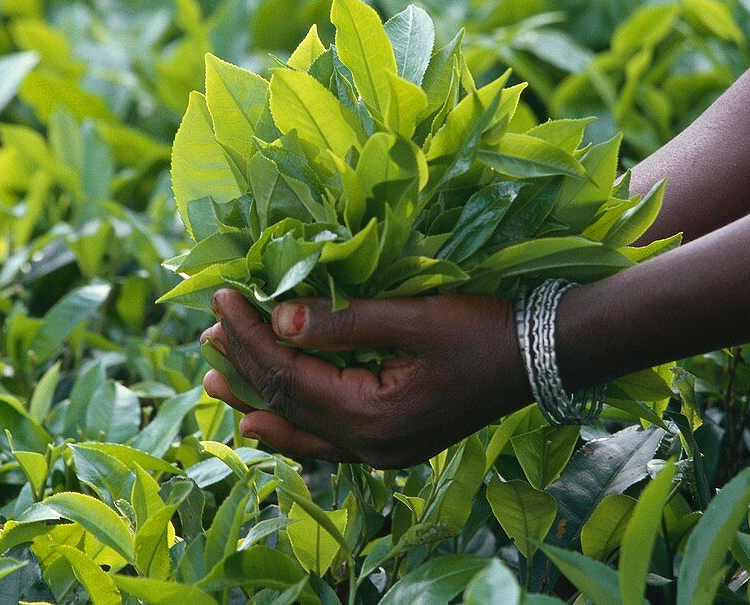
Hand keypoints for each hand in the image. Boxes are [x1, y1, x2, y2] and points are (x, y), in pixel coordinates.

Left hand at [201, 289, 532, 467]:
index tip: (220, 298)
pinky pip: (329, 441)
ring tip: (217, 384)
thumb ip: (344, 321)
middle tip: (206, 337)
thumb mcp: (414, 318)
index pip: (289, 375)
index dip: (249, 337)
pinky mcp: (395, 444)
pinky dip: (295, 426)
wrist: (543, 358)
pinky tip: (271, 423)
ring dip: (260, 402)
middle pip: (289, 406)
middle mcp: (372, 446)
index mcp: (372, 415)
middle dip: (245, 368)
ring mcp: (384, 452)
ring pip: (303, 432)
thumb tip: (278, 318)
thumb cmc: (483, 329)